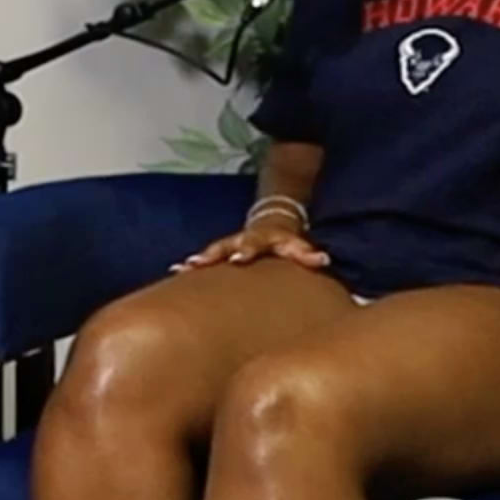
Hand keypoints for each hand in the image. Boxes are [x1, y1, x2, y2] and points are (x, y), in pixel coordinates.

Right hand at [174, 210, 330, 271]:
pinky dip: (189, 268)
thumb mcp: (296, 244)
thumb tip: (324, 260)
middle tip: (196, 264)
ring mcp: (225, 247)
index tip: (238, 259)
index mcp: (257, 238)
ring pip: (208, 253)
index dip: (245, 250)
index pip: (252, 244)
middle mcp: (237, 241)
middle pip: (222, 247)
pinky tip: (174, 275)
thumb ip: (307, 254)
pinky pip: (203, 261)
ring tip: (179, 269)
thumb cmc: (282, 241)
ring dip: (196, 261)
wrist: (268, 224)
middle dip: (210, 256)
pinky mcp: (218, 254)